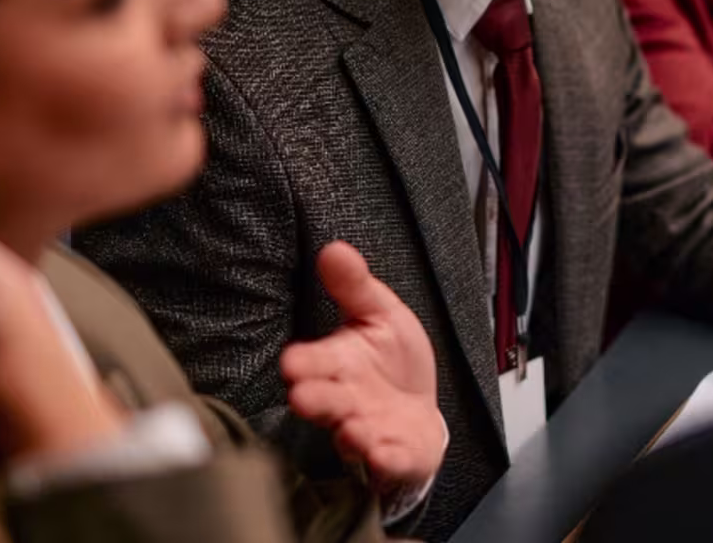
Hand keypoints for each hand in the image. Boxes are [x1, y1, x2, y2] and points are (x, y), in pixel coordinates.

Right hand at [282, 241, 444, 496]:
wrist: (419, 413)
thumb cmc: (391, 362)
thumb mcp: (379, 315)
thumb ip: (355, 286)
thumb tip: (333, 248)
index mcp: (336, 366)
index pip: (312, 364)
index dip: (303, 364)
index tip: (293, 362)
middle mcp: (344, 402)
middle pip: (325, 402)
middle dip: (316, 400)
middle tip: (304, 396)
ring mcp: (367, 433)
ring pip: (353, 436)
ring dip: (352, 434)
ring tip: (353, 428)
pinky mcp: (393, 457)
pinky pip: (388, 463)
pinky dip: (386, 461)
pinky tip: (386, 454)